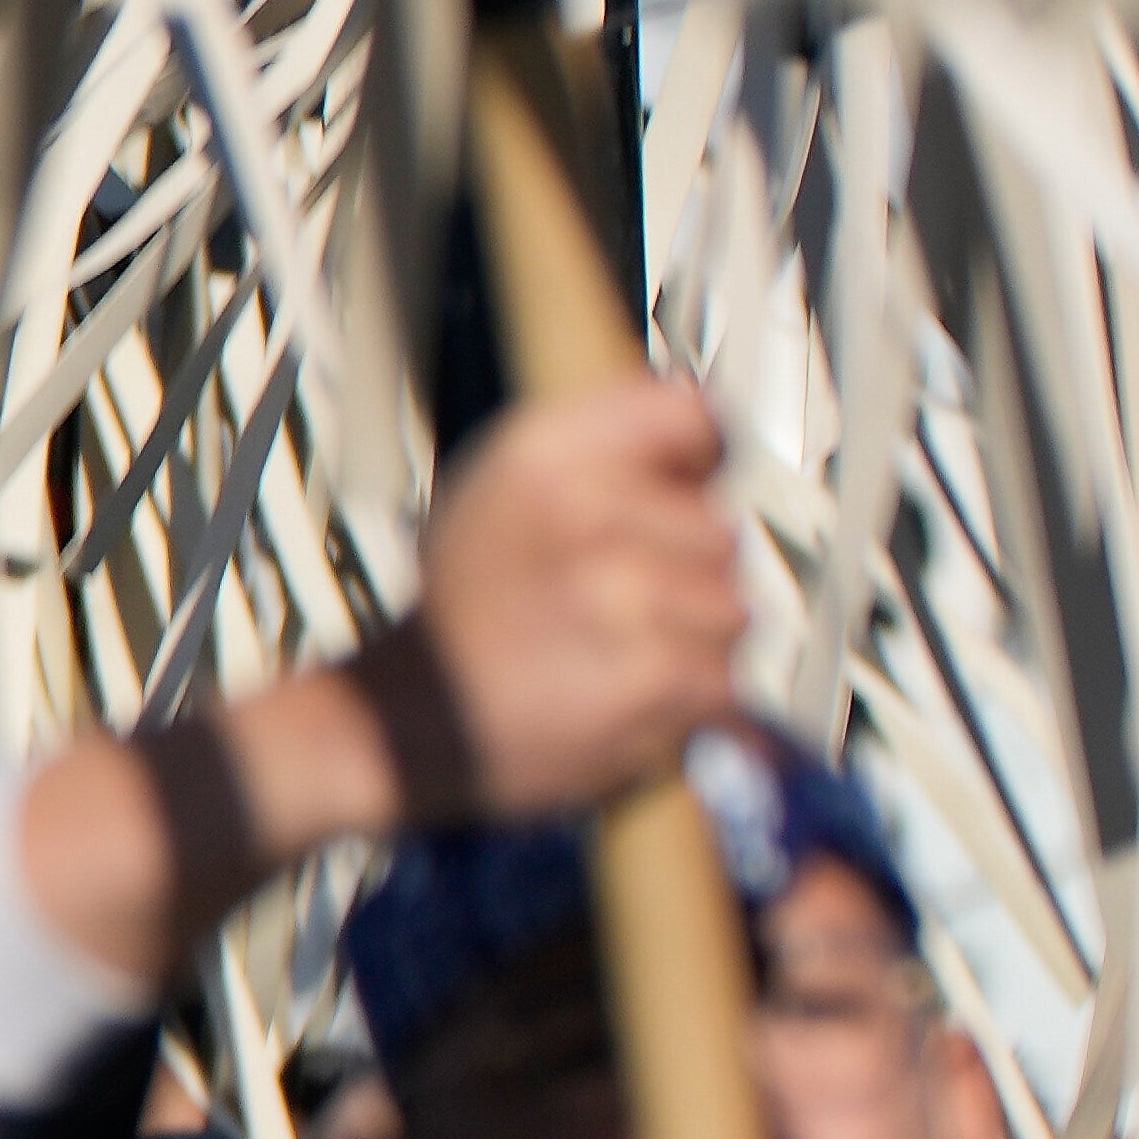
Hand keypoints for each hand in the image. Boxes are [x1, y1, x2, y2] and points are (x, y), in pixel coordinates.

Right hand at [372, 379, 748, 831]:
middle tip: (615, 604)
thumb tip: (710, 432)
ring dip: (691, 642)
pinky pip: (723, 677)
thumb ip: (599, 443)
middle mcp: (586, 509)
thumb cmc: (462, 608)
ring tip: (618, 654)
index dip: (698, 462)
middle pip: (720, 528)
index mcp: (545, 453)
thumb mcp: (497, 486)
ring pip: (731, 608)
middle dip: (685, 572)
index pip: (690, 418)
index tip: (681, 492)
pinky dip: (687, 701)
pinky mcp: (653, 673)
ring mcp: (624, 593)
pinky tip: (625, 696)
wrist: (407, 721)